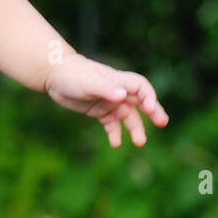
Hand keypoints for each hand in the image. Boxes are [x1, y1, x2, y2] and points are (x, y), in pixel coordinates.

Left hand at [43, 53, 169, 147]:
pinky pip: (112, 124)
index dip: (149, 96)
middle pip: (140, 102)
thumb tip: (122, 95)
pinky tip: (115, 144)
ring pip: (128, 116)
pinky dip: (115, 133)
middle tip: (162, 123)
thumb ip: (105, 88)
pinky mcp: (99, 111)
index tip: (149, 108)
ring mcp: (109, 102)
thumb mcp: (89, 82)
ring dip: (135, 128)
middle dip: (153, 112)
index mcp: (118, 80)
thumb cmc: (73, 74)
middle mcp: (117, 91)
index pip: (141, 87)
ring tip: (139, 142)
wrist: (54, 75)